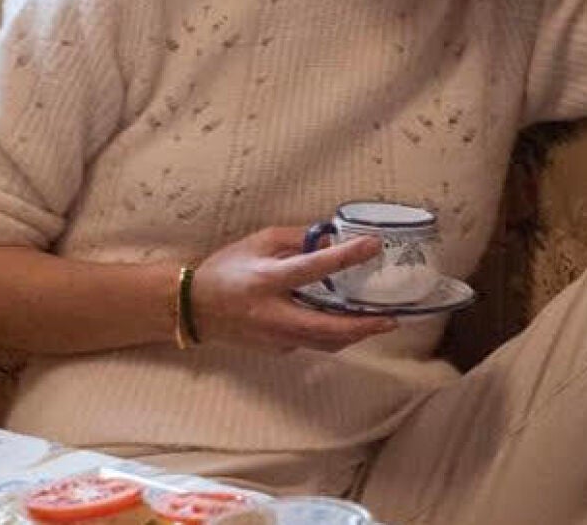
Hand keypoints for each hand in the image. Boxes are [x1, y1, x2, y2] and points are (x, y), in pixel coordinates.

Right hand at [188, 226, 396, 352]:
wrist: (194, 309)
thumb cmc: (227, 269)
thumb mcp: (258, 242)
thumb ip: (296, 238)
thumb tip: (331, 238)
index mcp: (267, 280)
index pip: (313, 268)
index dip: (345, 256)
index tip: (373, 246)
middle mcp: (274, 313)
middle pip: (328, 326)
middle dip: (363, 325)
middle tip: (391, 319)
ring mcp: (276, 336)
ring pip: (325, 342)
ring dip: (355, 334)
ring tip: (379, 323)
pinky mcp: (277, 348)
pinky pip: (313, 343)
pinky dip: (333, 335)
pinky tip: (348, 324)